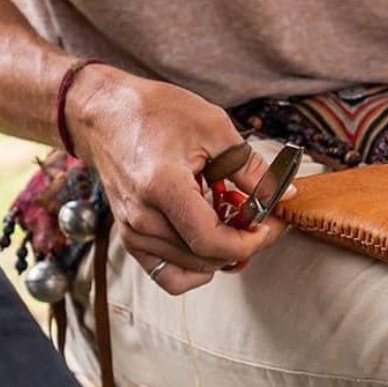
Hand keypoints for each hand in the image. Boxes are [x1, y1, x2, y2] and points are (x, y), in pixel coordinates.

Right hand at [66, 65, 288, 293]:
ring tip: (236, 223)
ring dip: (221, 253)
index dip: (249, 242)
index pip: (210, 241)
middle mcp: (142, 217)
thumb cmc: (155, 112)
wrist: (104, 113)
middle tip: (264, 221)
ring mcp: (132, 231)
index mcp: (163, 187)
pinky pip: (166, 274)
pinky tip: (210, 245)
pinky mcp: (129, 237)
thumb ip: (250, 168)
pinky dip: (195, 268)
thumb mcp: (213, 128)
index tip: (271, 226)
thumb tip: (283, 196)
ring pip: (190, 269)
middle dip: (243, 245)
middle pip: (204, 258)